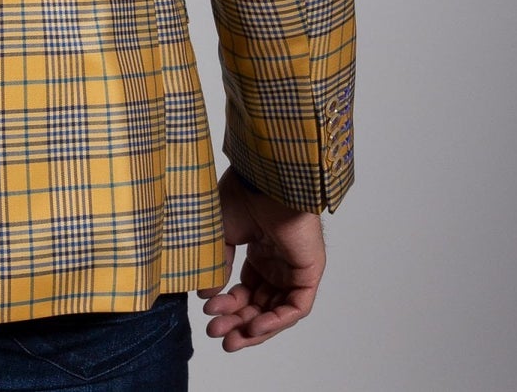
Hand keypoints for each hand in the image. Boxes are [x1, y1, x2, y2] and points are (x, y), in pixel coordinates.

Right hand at [197, 166, 325, 351]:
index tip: (206, 311)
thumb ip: (217, 265)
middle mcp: (278, 261)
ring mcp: (294, 267)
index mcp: (259, 249)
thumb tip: (206, 293)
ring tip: (230, 338)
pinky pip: (296, 306)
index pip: (246, 289)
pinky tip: (253, 327)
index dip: (227, 305)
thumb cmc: (242, 193)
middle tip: (215, 334)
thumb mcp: (220, 234)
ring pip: (277, 310)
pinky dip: (276, 320)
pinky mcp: (309, 271)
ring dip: (254, 327)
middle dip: (237, 321)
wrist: (263, 178)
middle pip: (259, 303)